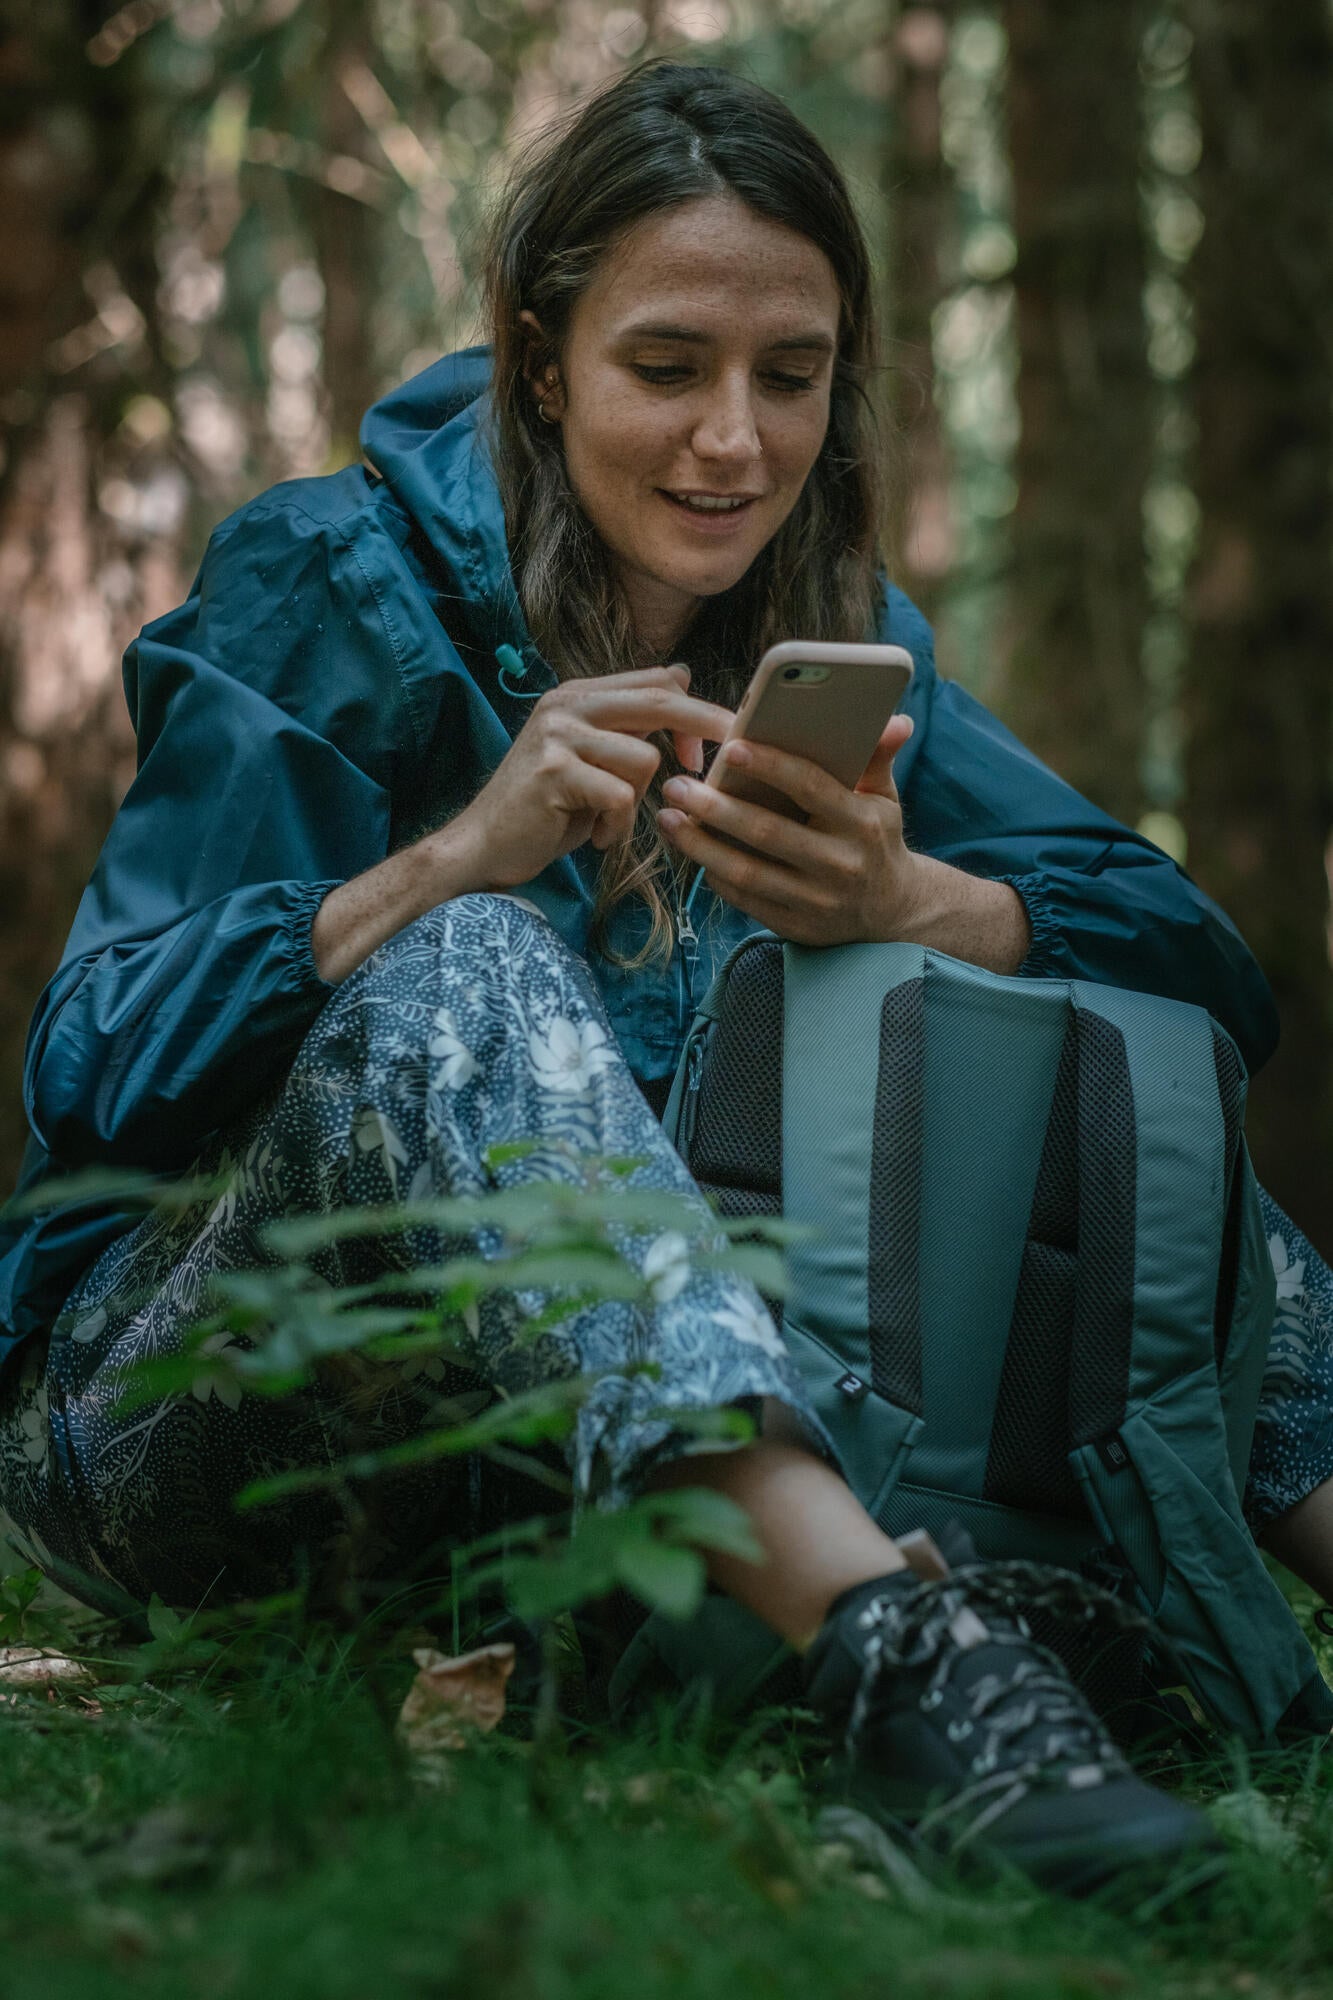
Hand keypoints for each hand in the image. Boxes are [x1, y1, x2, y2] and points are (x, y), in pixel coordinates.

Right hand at [443, 665, 734, 890]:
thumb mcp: (590, 758)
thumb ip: (627, 725)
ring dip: (636, 802)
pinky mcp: (554, 772)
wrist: (483, 845)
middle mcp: (567, 705)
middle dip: (704, 726)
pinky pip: (621, 797)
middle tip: (733, 749)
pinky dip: (618, 827)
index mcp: (578, 695)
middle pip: (658, 701)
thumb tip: (683, 680)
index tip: (716, 740)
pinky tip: (596, 838)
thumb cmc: (545, 809)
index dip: (694, 707)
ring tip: (607, 822)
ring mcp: (558, 735)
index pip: (653, 681)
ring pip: (643, 759)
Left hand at [656, 714, 927, 945]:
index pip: (812, 788)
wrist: (892, 913)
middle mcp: (840, 865)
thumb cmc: (876, 839)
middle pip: (767, 833)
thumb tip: (896, 720)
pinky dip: (714, 874)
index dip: (771, 766)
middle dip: (715, 808)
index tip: (730, 748)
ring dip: (700, 845)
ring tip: (667, 818)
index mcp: (862, 823)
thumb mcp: (884, 799)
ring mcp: (817, 901)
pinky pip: (745, 899)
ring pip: (747, 872)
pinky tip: (690, 849)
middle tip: (676, 785)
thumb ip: (877, 758)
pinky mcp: (796, 927)